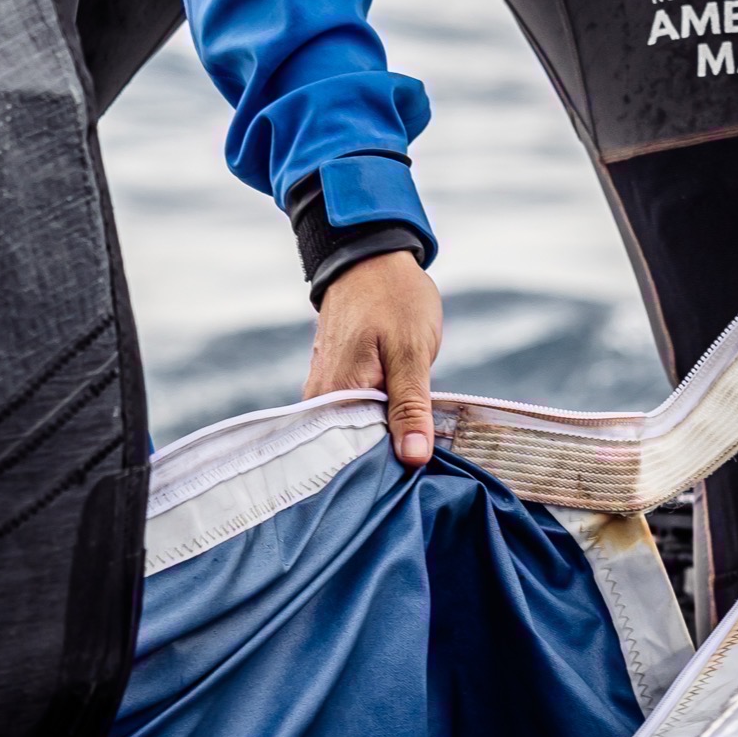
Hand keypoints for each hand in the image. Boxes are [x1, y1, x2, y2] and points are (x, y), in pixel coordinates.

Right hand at [303, 250, 441, 467]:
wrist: (370, 256)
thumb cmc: (394, 297)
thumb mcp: (412, 351)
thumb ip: (411, 407)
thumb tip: (413, 459)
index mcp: (338, 394)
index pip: (357, 455)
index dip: (387, 470)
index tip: (413, 480)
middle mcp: (320, 398)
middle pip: (351, 448)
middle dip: (383, 459)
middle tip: (416, 468)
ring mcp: (322, 389)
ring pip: (352, 432)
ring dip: (380, 441)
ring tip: (408, 451)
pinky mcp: (330, 381)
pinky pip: (350, 416)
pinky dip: (373, 423)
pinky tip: (395, 427)